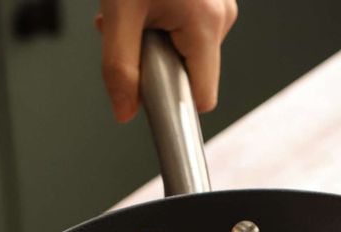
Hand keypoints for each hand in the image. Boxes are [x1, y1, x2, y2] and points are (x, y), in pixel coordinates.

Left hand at [97, 0, 237, 122]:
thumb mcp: (119, 11)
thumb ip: (120, 68)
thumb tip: (124, 111)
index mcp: (206, 23)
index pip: (201, 97)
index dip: (172, 99)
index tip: (150, 91)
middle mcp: (221, 16)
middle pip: (191, 75)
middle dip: (157, 64)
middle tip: (133, 32)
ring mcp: (220, 6)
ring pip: (188, 53)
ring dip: (156, 43)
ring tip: (138, 12)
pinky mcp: (211, 0)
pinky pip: (188, 30)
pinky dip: (163, 25)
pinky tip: (147, 5)